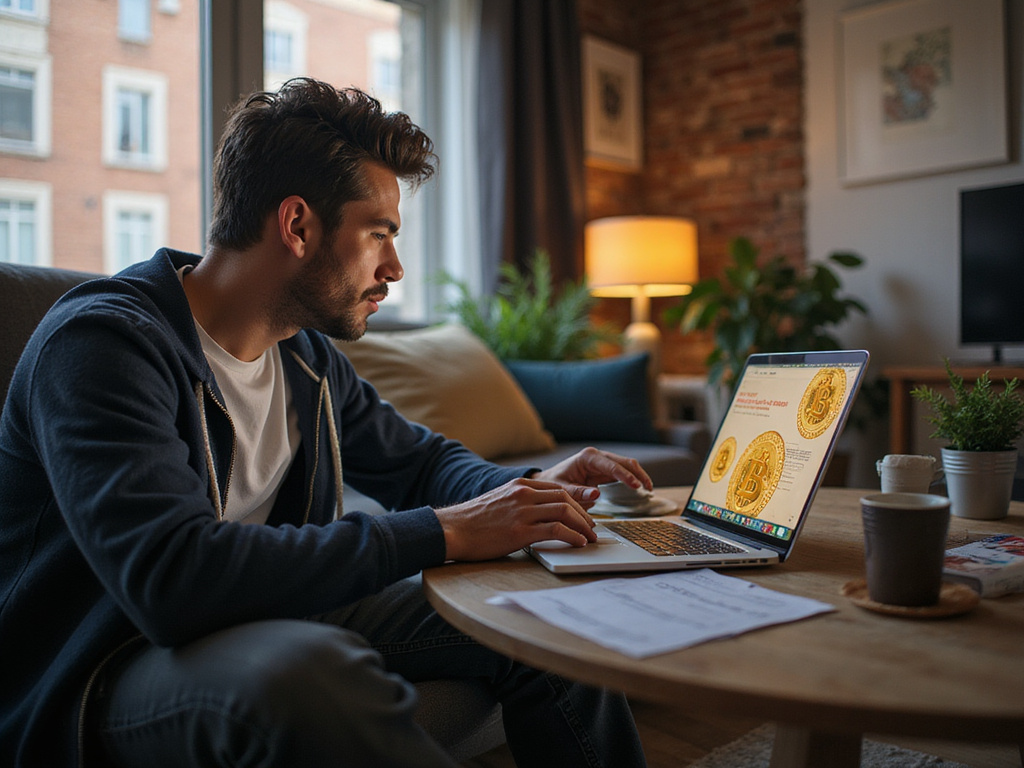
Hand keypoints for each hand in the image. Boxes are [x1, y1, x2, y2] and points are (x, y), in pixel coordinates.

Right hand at [434, 477, 598, 561]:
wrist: (452, 530)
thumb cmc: (472, 521)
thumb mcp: (499, 501)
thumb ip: (519, 502)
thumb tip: (538, 514)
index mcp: (519, 485)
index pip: (558, 488)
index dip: (577, 501)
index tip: (585, 513)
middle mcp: (524, 494)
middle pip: (566, 498)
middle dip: (584, 514)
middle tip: (592, 528)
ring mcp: (523, 512)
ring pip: (565, 511)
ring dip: (583, 526)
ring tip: (590, 538)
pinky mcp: (521, 531)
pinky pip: (556, 530)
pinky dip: (573, 536)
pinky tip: (579, 543)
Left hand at [531, 447, 652, 505]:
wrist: (548, 481)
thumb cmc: (553, 483)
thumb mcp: (562, 489)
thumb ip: (577, 492)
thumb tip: (596, 494)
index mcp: (587, 457)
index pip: (611, 465)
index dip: (625, 476)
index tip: (636, 486)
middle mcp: (597, 457)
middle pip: (624, 462)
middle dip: (638, 474)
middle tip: (647, 488)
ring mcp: (603, 463)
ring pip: (627, 465)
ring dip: (639, 475)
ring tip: (649, 489)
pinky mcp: (606, 471)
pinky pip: (624, 473)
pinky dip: (634, 479)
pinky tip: (642, 488)